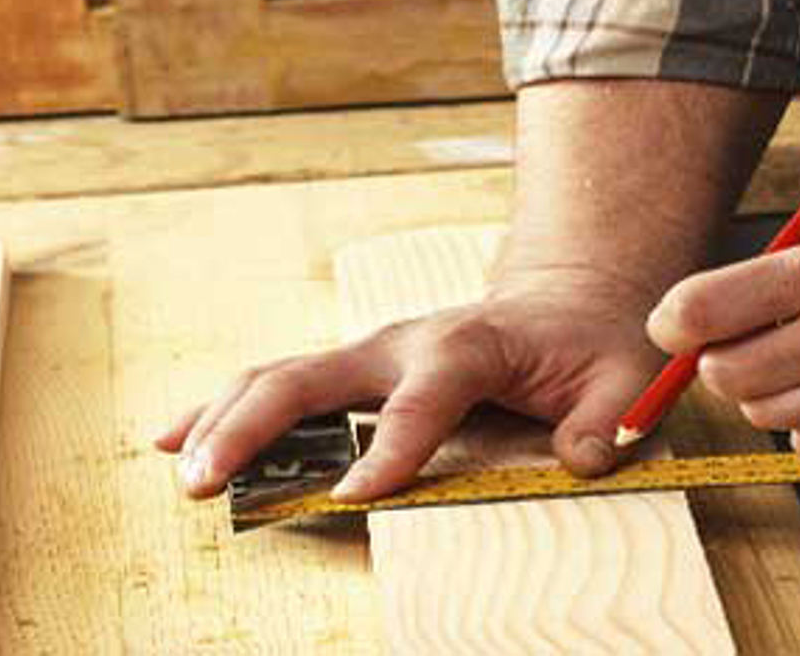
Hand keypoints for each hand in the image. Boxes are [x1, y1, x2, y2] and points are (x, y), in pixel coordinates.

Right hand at [154, 268, 666, 501]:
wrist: (569, 298)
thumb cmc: (593, 344)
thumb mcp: (626, 380)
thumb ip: (606, 421)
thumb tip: (578, 458)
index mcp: (466, 346)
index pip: (419, 400)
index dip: (387, 449)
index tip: (351, 501)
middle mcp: (401, 342)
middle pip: (309, 377)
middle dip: (252, 428)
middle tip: (208, 480)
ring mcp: (367, 353)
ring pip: (277, 377)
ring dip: (222, 421)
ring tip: (180, 471)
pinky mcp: (350, 369)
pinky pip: (276, 384)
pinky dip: (222, 411)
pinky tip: (173, 440)